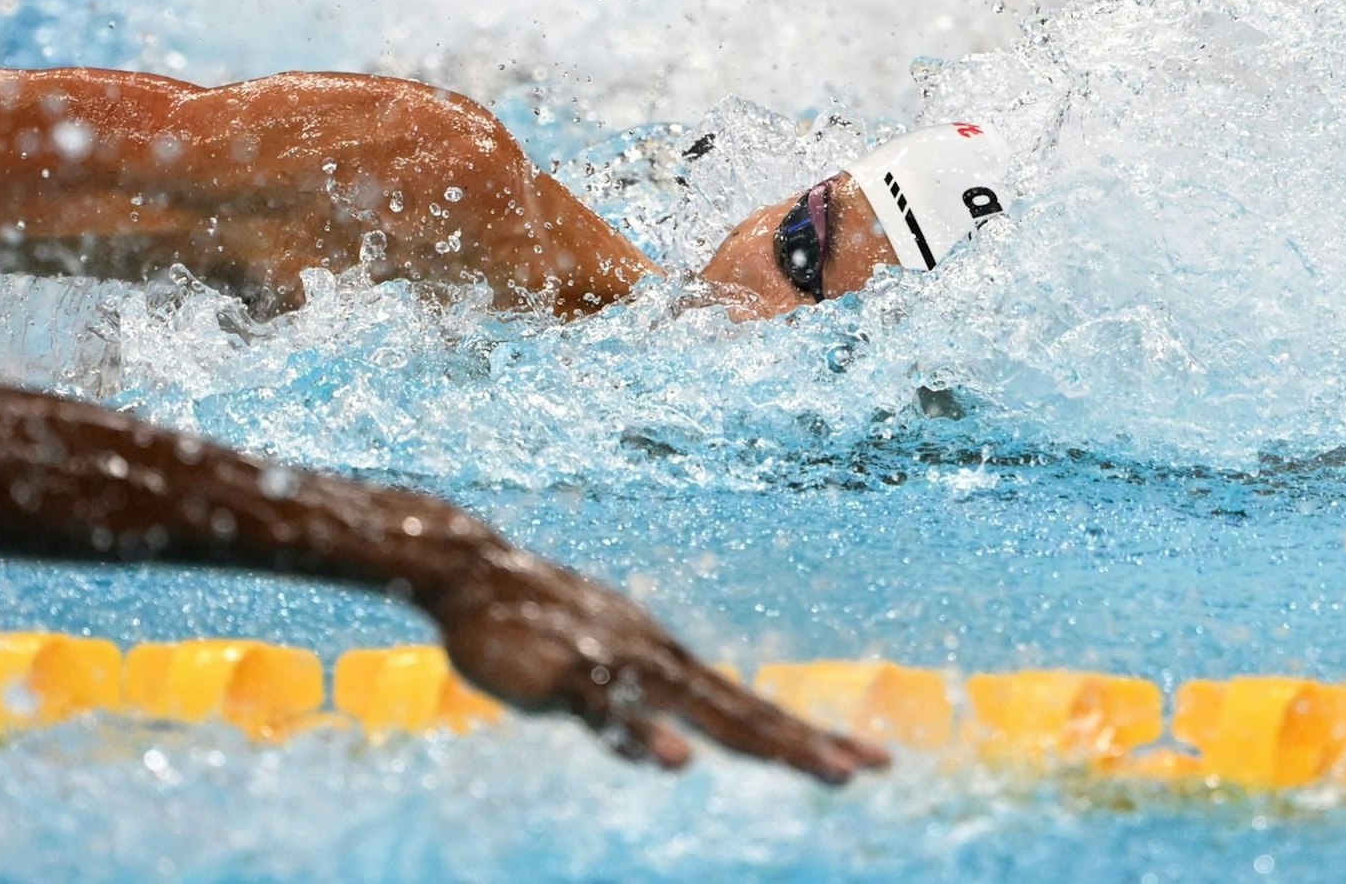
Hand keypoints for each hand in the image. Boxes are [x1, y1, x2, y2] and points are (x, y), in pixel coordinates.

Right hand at [425, 550, 889, 782]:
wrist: (471, 574)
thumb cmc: (534, 626)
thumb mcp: (595, 676)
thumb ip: (634, 718)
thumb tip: (675, 750)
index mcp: (668, 663)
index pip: (750, 707)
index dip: (809, 734)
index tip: (874, 760)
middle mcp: (658, 661)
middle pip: (743, 711)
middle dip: (808, 743)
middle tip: (870, 770)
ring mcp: (618, 665)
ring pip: (698, 708)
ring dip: (760, 740)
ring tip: (820, 769)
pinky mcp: (567, 676)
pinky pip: (614, 711)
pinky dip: (647, 736)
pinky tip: (676, 762)